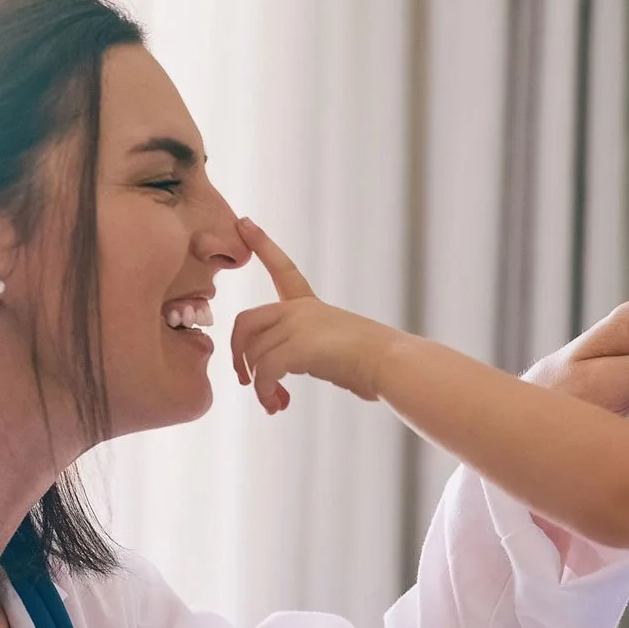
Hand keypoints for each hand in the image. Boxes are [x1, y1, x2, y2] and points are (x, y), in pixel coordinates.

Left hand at [231, 219, 401, 412]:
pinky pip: (265, 371)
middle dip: (237, 353)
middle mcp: (300, 310)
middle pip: (245, 321)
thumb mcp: (338, 348)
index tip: (244, 221)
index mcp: (311, 306)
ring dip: (258, 385)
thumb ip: (313, 353)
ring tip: (273, 403)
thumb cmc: (374, 364)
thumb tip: (297, 380)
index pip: (283, 268)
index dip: (262, 244)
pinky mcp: (298, 347)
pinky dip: (265, 392)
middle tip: (245, 380)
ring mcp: (298, 326)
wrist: (391, 363)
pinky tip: (275, 406)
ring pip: (253, 354)